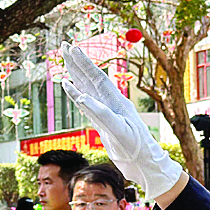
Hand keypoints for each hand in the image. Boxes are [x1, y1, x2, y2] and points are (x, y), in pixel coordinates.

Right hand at [60, 44, 188, 201]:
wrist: (145, 164)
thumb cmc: (136, 149)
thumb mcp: (120, 132)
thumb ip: (102, 114)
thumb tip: (82, 97)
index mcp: (116, 102)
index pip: (97, 78)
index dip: (84, 63)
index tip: (72, 48)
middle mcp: (112, 103)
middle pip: (92, 78)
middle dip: (77, 62)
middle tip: (64, 45)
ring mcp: (108, 112)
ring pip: (89, 89)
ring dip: (77, 75)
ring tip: (66, 62)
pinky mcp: (105, 123)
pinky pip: (88, 104)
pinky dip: (78, 94)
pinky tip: (72, 89)